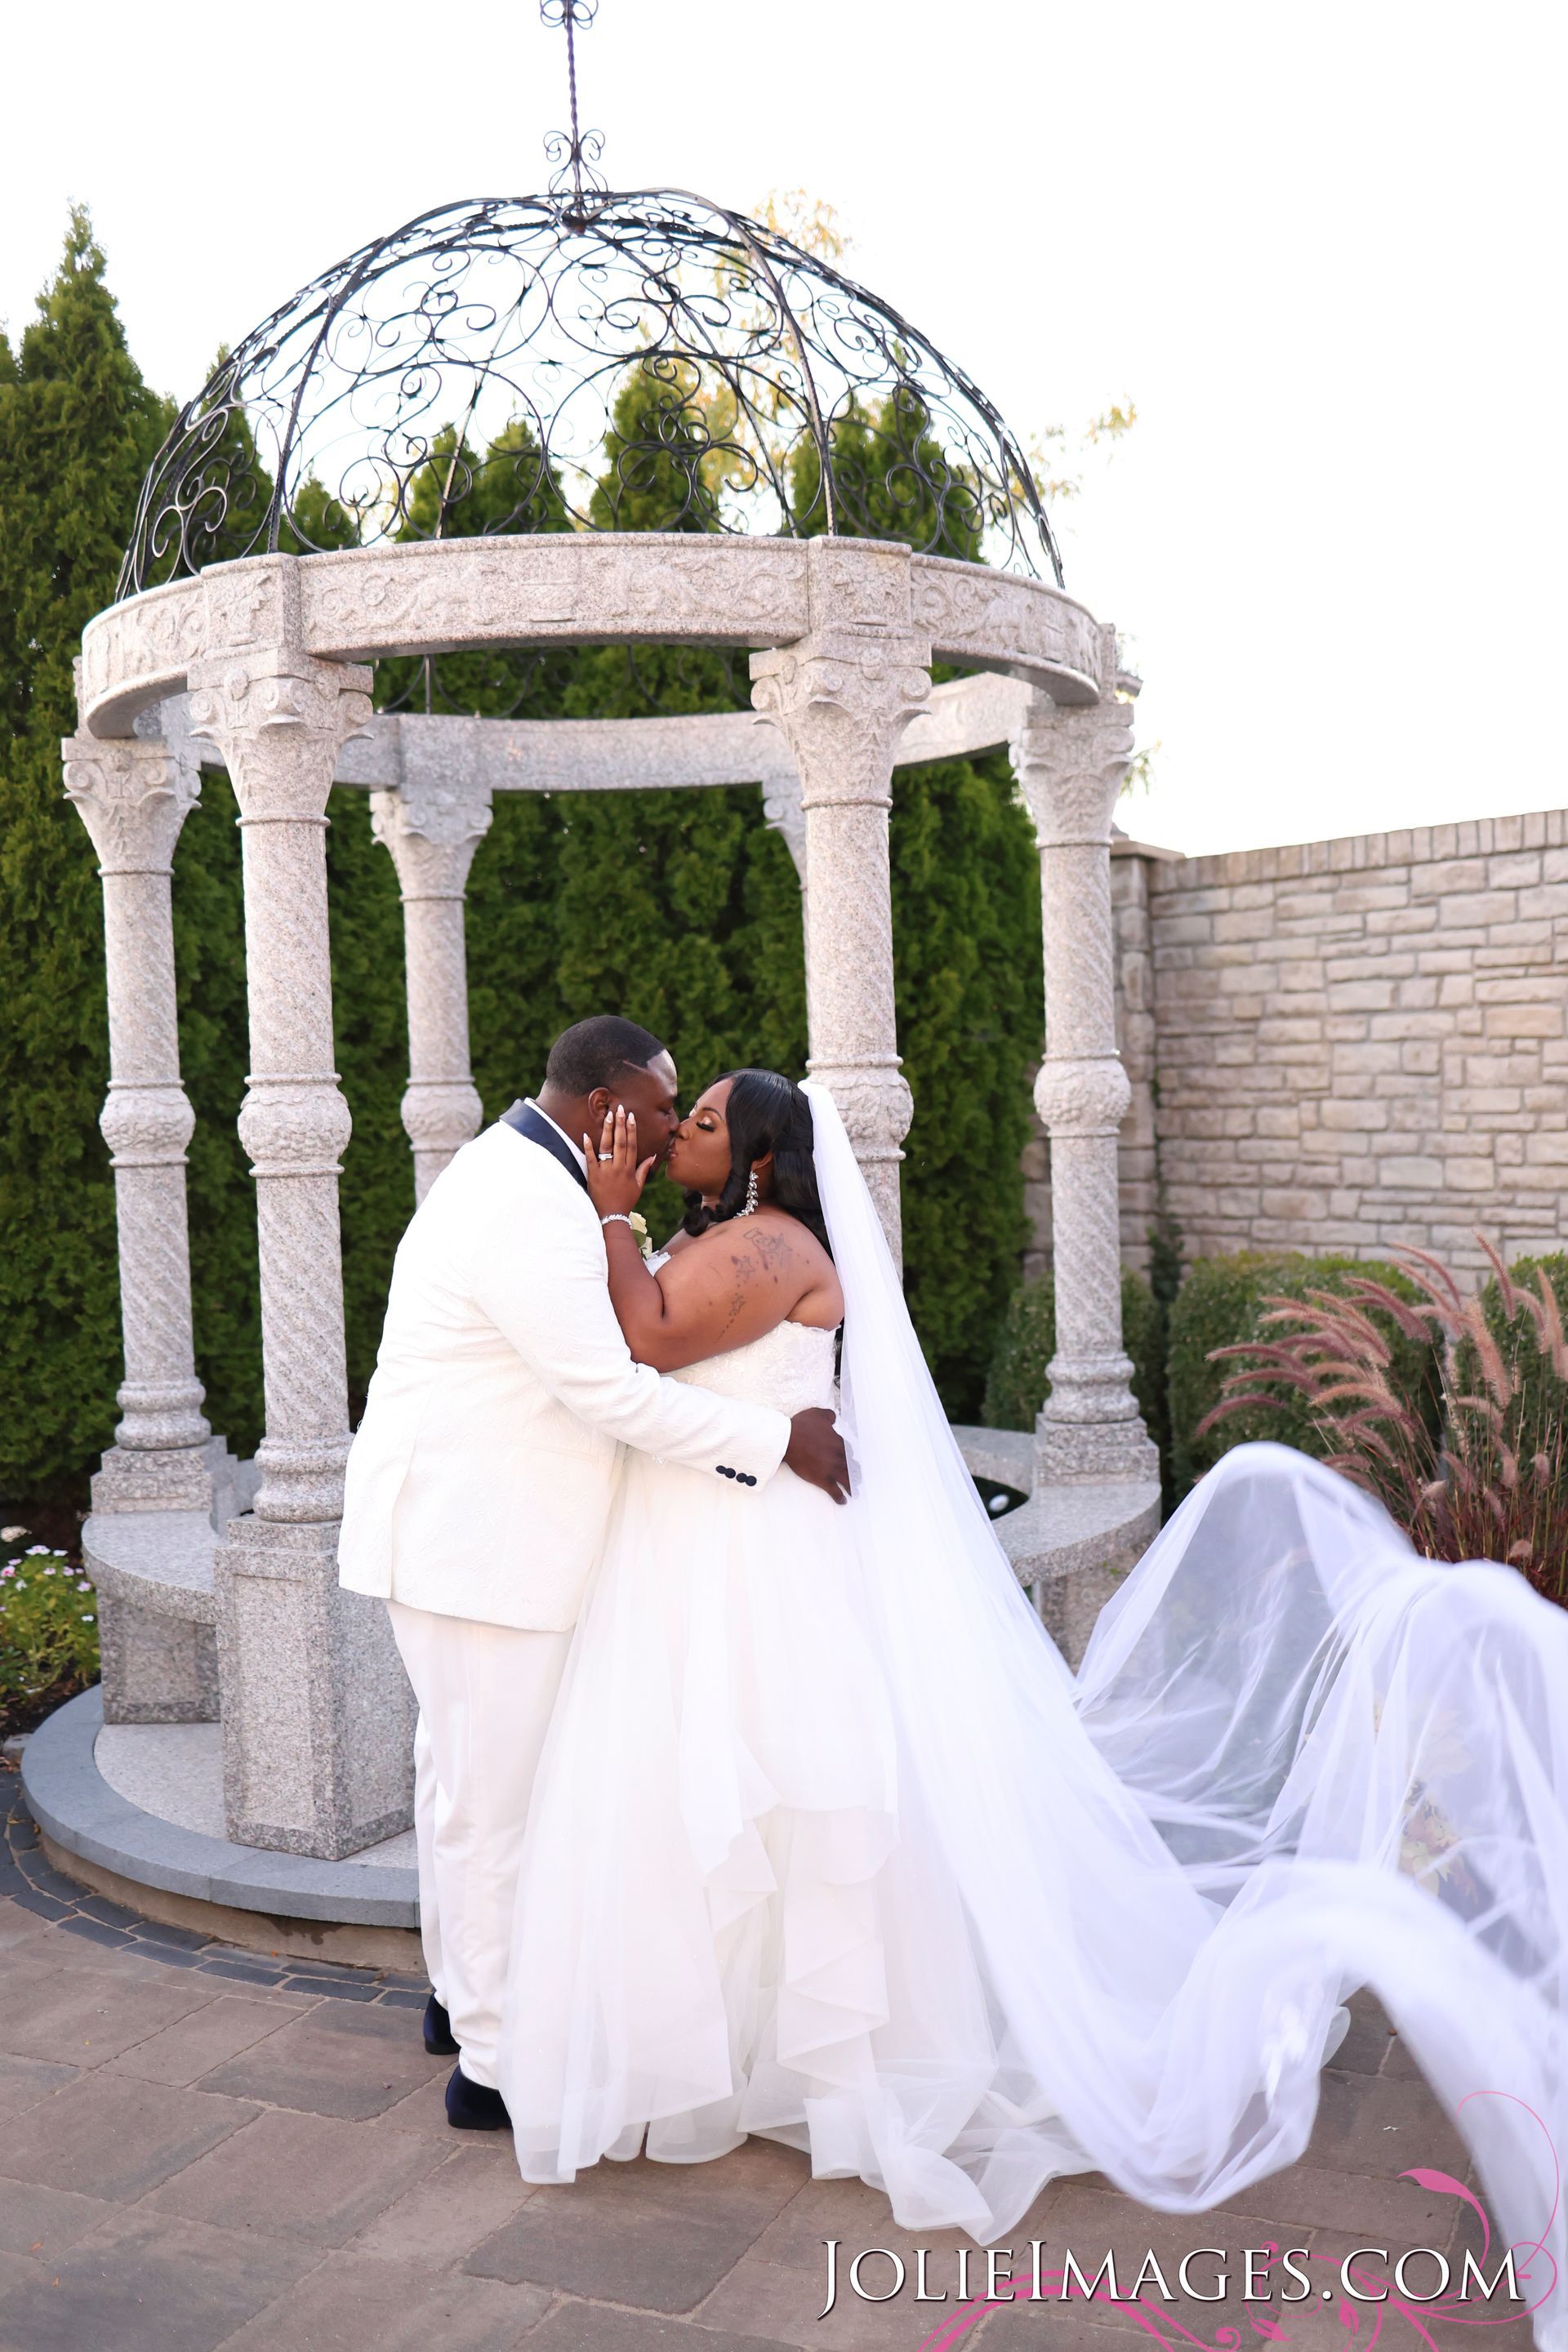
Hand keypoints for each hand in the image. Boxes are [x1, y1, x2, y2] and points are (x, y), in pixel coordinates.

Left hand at [583, 1102, 655, 1218]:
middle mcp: (618, 1168)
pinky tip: (585, 1135)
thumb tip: (653, 1156)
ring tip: (607, 1116)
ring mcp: (605, 1171)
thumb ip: (644, 1169)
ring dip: (607, 1130)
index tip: (631, 1116)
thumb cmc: (626, 1201)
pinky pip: (590, 1159)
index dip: (632, 1130)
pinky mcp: (593, 1175)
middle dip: (620, 1124)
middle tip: (620, 1109)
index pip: (632, 1145)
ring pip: (606, 1147)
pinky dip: (588, 1147)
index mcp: (630, 1169)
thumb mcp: (638, 1186)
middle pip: (620, 1142)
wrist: (611, 1216)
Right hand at [784, 1407, 849, 1504]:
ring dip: (851, 1485)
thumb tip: (834, 1418)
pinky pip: (835, 1491)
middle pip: (850, 1466)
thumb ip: (828, 1415)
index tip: (848, 1459)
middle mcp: (838, 1457)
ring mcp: (832, 1469)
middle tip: (856, 1476)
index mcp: (838, 1443)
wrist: (789, 1440)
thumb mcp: (817, 1414)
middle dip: (853, 1471)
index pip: (847, 1451)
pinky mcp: (823, 1479)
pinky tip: (843, 1501)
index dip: (847, 1455)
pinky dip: (840, 1497)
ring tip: (854, 1491)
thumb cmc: (802, 1426)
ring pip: (846, 1479)